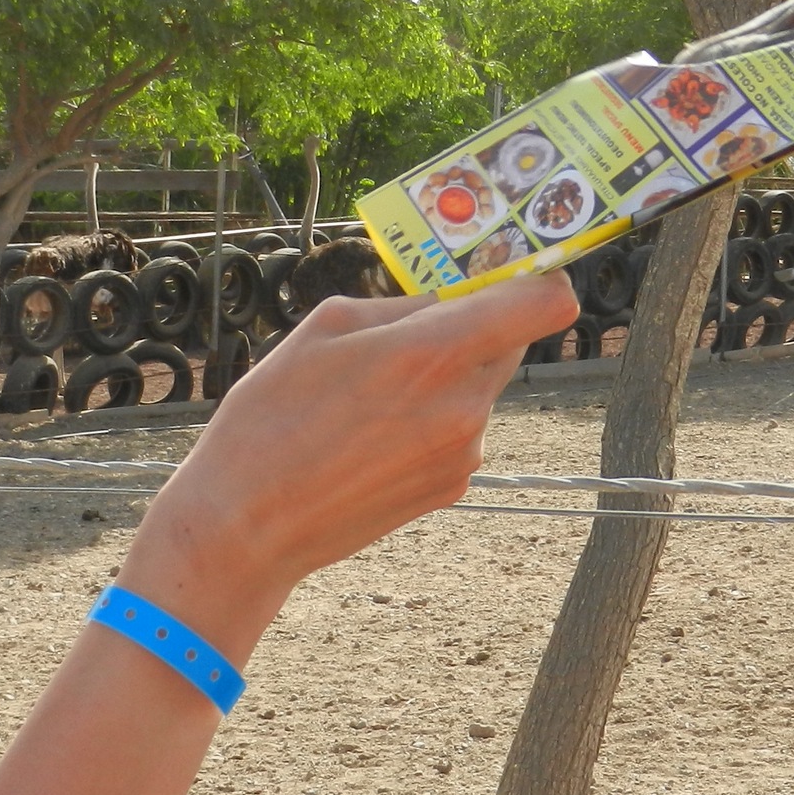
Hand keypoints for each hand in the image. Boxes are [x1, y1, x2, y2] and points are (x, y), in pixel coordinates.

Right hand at [118, 271, 577, 646]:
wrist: (249, 525)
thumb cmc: (271, 418)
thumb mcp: (324, 329)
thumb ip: (401, 306)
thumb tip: (447, 298)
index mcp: (433, 353)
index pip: (544, 303)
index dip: (540, 278)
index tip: (516, 270)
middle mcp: (465, 406)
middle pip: (510, 341)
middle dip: (474, 326)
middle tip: (414, 330)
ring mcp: (465, 453)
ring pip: (479, 387)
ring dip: (445, 379)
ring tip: (369, 400)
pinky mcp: (454, 487)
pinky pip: (460, 431)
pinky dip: (431, 422)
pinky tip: (372, 438)